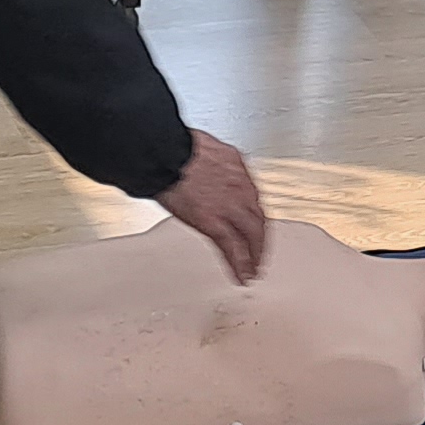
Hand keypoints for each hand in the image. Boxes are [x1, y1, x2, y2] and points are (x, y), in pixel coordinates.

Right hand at [154, 131, 268, 281]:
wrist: (163, 154)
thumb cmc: (174, 148)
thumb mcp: (203, 149)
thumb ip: (211, 164)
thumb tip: (202, 168)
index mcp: (237, 166)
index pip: (253, 197)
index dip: (254, 215)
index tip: (254, 225)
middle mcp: (240, 187)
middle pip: (259, 219)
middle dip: (261, 240)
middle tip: (260, 254)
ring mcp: (229, 206)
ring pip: (252, 235)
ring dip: (255, 255)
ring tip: (253, 270)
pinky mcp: (213, 222)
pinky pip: (232, 248)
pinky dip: (239, 265)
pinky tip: (242, 276)